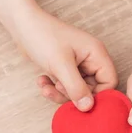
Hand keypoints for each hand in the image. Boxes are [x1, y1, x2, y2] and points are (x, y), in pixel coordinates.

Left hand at [0, 0, 117, 111]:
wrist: (22, 24)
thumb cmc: (43, 37)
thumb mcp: (60, 65)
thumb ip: (76, 88)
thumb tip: (88, 108)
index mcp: (96, 54)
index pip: (109, 82)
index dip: (97, 95)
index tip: (79, 99)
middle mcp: (90, 59)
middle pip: (92, 88)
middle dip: (72, 94)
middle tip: (57, 89)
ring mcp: (78, 63)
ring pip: (76, 89)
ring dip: (60, 92)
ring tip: (45, 87)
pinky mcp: (65, 67)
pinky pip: (65, 85)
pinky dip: (53, 87)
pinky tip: (41, 81)